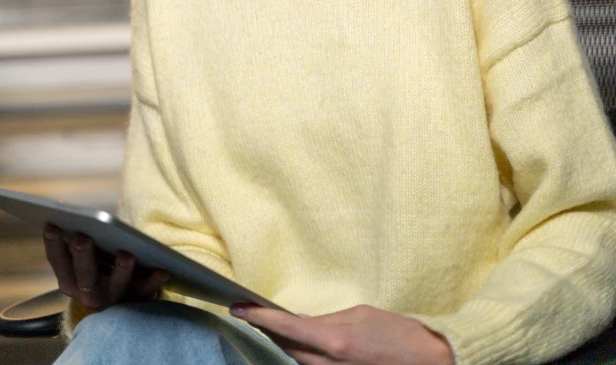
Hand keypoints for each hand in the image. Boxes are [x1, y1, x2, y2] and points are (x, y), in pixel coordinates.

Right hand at [43, 223, 170, 310]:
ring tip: (126, 254)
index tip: (51, 224)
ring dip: (119, 271)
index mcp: (70, 278)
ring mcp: (111, 298)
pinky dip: (154, 281)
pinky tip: (164, 270)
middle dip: (82, 257)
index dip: (53, 244)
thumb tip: (63, 205)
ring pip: (114, 287)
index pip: (58, 261)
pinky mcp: (135, 300)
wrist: (117, 301)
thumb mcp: (83, 252)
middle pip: (84, 276)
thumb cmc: (97, 264)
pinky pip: (145, 291)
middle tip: (82, 238)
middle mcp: (87, 293)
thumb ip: (74, 232)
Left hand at [229, 303, 454, 364]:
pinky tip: (301, 345)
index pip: (286, 329)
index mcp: (336, 342)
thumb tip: (301, 322)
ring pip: (299, 363)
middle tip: (253, 313)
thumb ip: (328, 319)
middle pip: (287, 350)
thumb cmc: (399, 333)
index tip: (239, 308)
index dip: (259, 318)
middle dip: (269, 331)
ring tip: (273, 326)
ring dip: (287, 345)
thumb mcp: (361, 314)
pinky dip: (305, 357)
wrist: (429, 361)